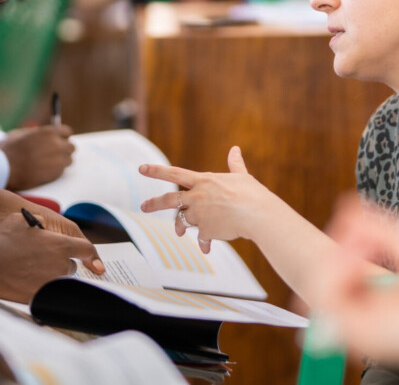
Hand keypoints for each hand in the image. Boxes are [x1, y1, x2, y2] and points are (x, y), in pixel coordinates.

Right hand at [0, 125, 74, 190]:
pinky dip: (56, 171)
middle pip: (71, 147)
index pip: (67, 132)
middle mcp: (58, 145)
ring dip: (61, 161)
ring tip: (47, 163)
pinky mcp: (56, 174)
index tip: (57, 140)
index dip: (62, 136)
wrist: (5, 169)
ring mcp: (59, 160)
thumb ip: (38, 133)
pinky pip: (62, 171)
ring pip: (69, 160)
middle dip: (63, 149)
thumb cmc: (10, 150)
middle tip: (53, 153)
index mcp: (49, 132)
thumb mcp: (22, 133)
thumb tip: (45, 134)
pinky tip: (43, 171)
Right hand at [0, 212, 103, 301]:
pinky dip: (39, 288)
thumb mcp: (23, 220)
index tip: (95, 262)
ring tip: (30, 271)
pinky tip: (24, 283)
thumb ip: (41, 224)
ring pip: (59, 281)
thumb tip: (45, 228)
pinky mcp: (39, 298)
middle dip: (61, 263)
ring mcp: (50, 284)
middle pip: (70, 267)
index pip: (86, 249)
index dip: (91, 254)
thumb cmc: (1, 239)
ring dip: (51, 276)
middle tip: (44, 259)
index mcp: (60, 245)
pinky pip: (46, 293)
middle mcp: (60, 266)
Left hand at [139, 146, 275, 252]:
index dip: (157, 171)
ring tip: (179, 233)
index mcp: (204, 181)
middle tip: (143, 206)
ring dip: (180, 227)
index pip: (175, 173)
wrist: (257, 214)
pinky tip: (206, 248)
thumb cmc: (252, 194)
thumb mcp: (241, 176)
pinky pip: (201, 238)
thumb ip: (235, 164)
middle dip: (154, 203)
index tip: (141, 169)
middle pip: (169, 199)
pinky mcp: (206, 230)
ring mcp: (200, 214)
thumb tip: (235, 149)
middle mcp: (198, 196)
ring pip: (183, 221)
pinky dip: (203, 244)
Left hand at [313, 197, 398, 384]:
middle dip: (342, 252)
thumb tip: (350, 207)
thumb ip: (385, 232)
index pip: (323, 287)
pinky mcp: (388, 329)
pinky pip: (360, 296)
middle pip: (327, 287)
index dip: (336, 251)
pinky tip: (385, 251)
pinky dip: (364, 270)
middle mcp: (366, 339)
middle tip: (364, 226)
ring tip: (377, 237)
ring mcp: (376, 337)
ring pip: (343, 289)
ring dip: (352, 258)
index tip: (359, 228)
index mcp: (370, 330)